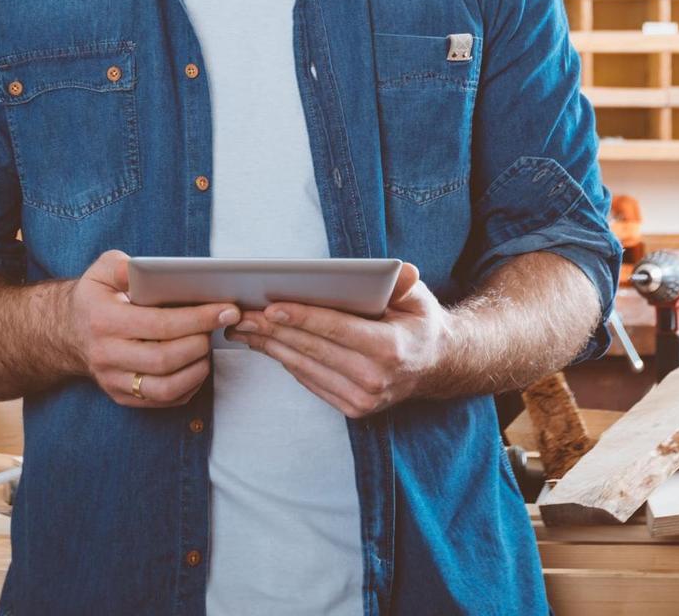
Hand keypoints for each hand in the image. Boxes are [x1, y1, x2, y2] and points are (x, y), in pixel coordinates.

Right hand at [64, 250, 239, 407]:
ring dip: (197, 370)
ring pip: (165, 387)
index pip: (159, 324)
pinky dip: (187, 387)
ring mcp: (113, 380)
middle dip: (200, 343)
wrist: (66, 332)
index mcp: (104, 320)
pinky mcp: (121, 396)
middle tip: (219, 326)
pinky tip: (195, 366)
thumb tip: (150, 269)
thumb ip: (124, 267)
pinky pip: (162, 401)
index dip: (198, 319)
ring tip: (207, 348)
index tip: (225, 310)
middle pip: (165, 359)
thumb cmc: (95, 298)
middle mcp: (106, 354)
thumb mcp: (103, 271)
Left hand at [226, 263, 450, 418]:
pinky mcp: (352, 408)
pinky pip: (310, 381)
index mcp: (390, 349)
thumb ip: (406, 284)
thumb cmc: (419, 324)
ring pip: (305, 368)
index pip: (337, 330)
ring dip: (271, 347)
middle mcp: (375, 378)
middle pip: (313, 349)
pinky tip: (267, 344)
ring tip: (244, 328)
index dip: (302, 318)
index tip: (271, 307)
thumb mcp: (419, 299)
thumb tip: (400, 270)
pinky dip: (286, 361)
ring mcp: (362, 399)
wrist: (434, 367)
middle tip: (243, 314)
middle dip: (274, 330)